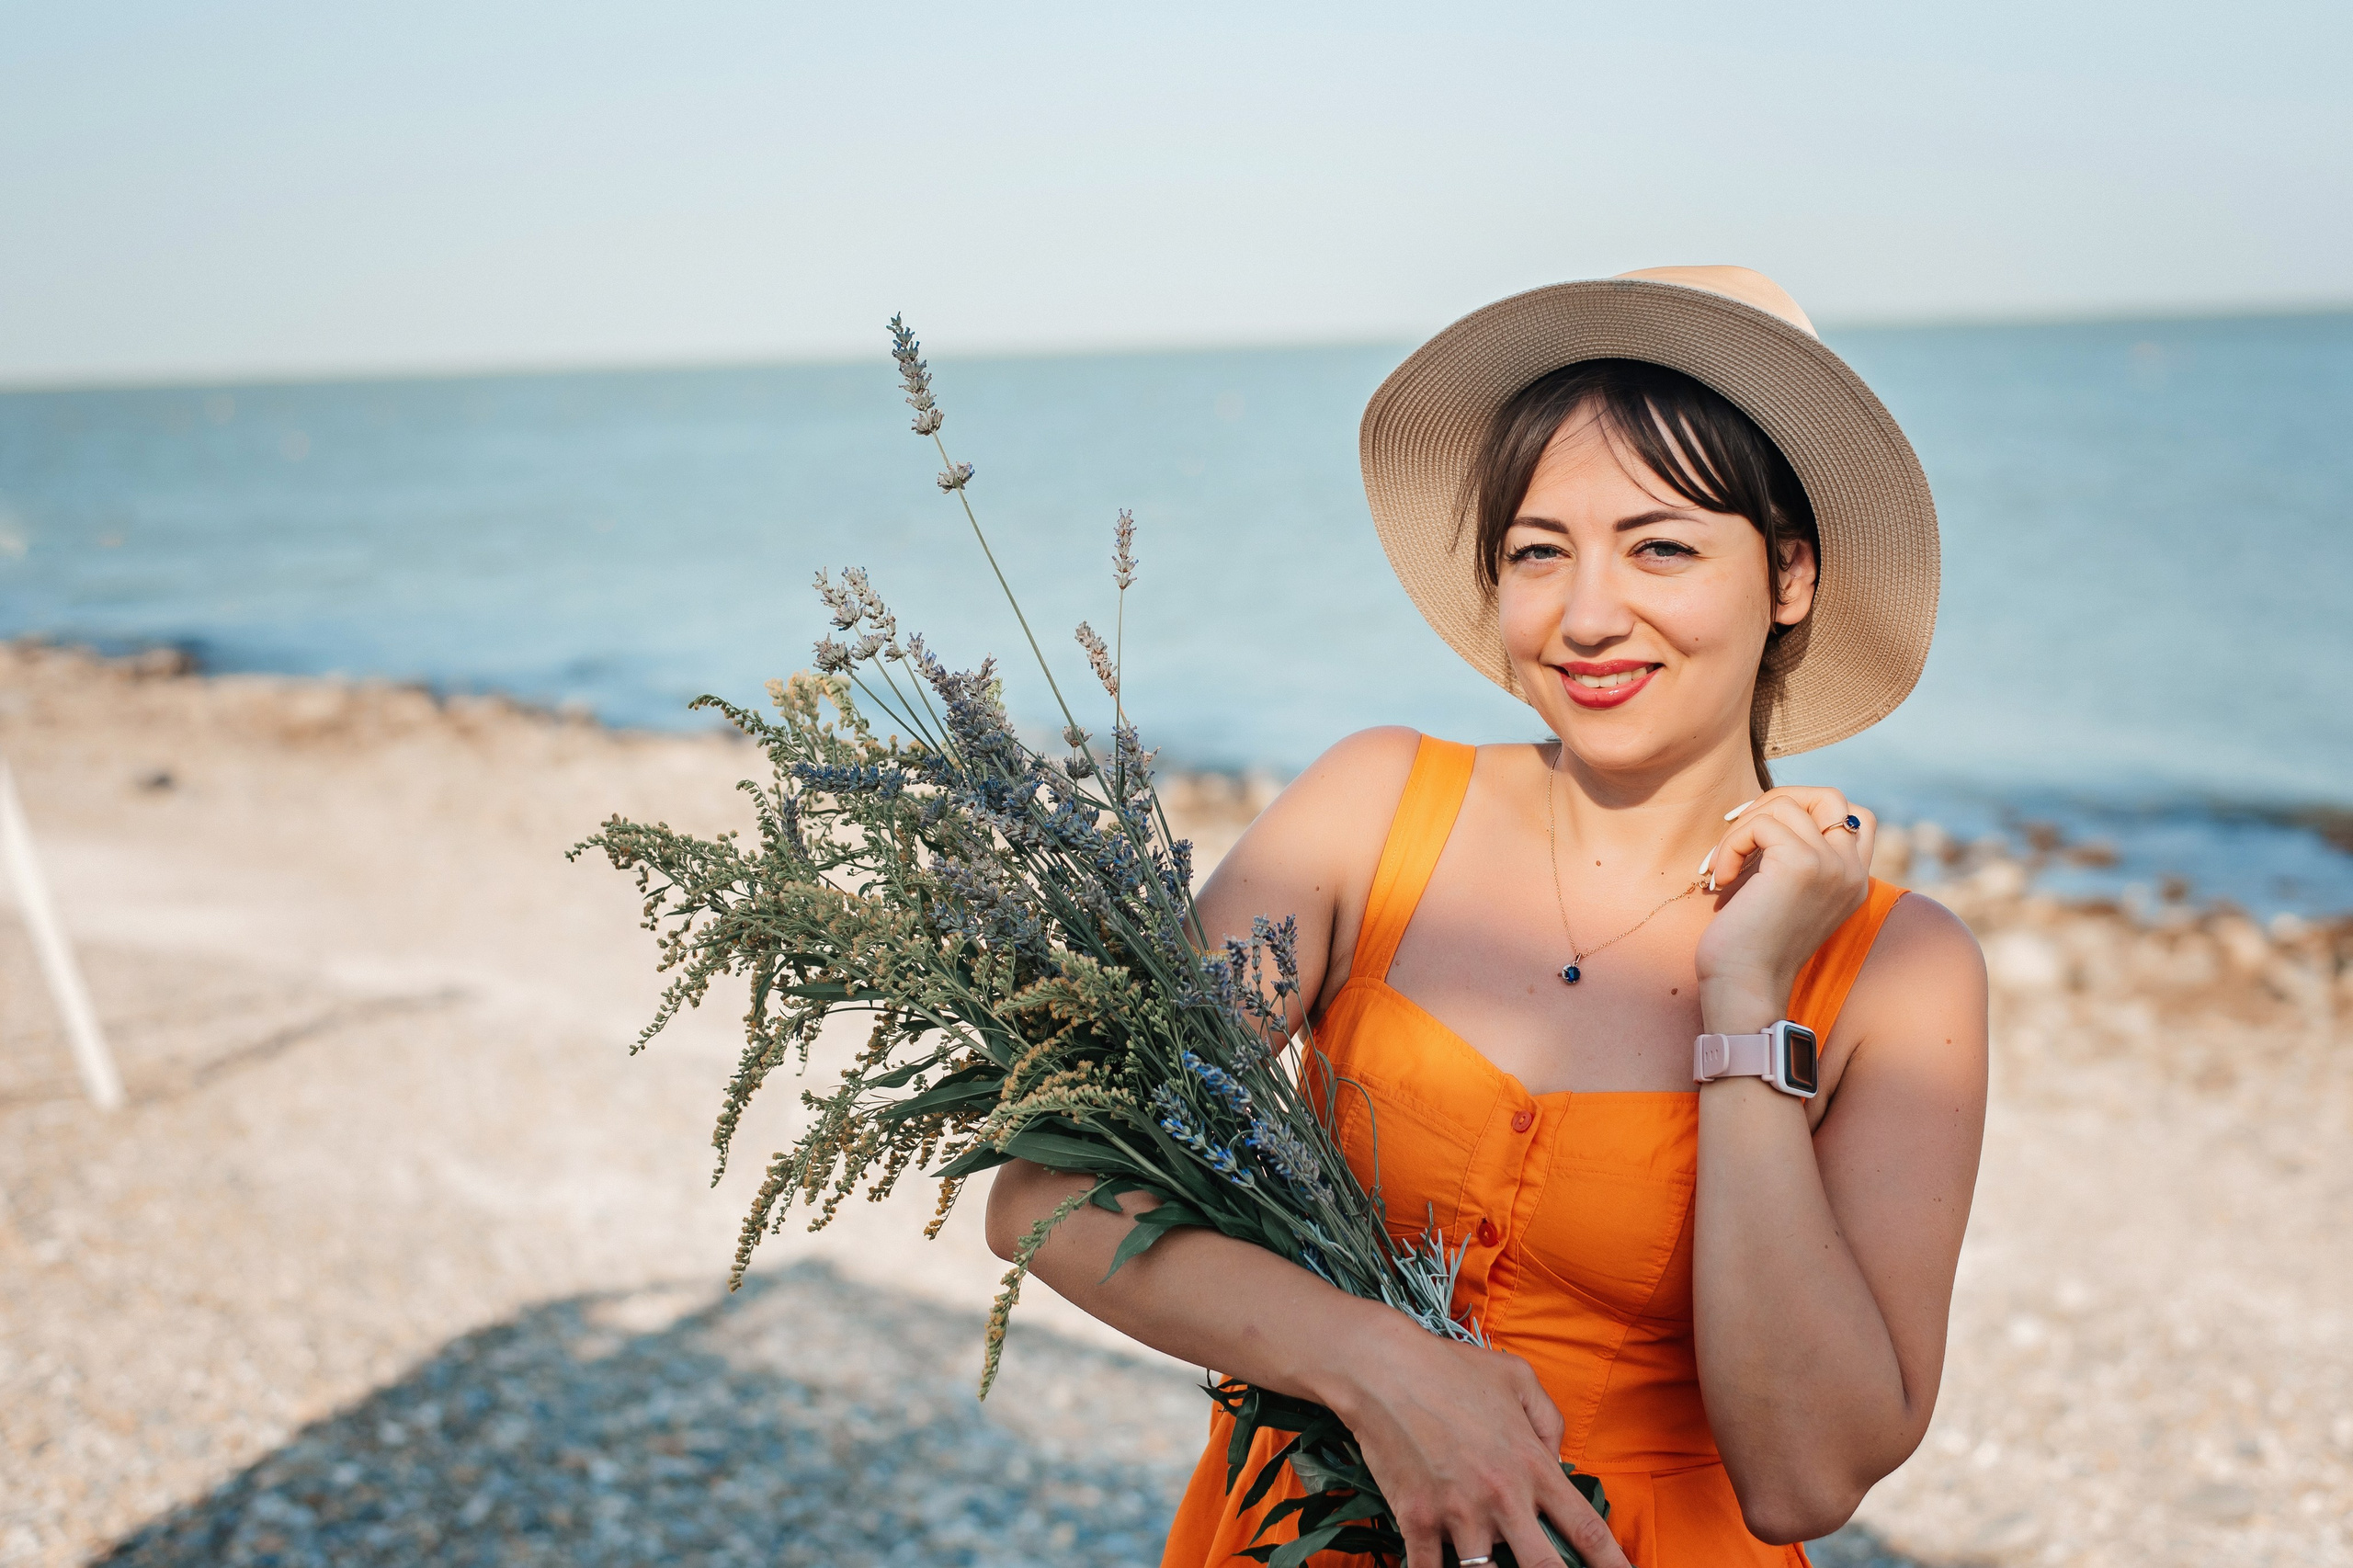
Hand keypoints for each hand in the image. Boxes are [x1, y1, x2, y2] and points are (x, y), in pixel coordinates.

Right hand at [1320, 1312, 1632, 1567]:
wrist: (1381, 1368)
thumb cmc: (1450, 1367)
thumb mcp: (1517, 1377)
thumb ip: (1550, 1421)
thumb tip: (1559, 1460)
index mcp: (1532, 1465)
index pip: (1585, 1529)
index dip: (1612, 1564)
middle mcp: (1502, 1497)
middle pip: (1545, 1567)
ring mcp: (1458, 1512)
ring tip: (1489, 1563)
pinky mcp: (1416, 1519)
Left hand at [1693, 786, 1873, 1026]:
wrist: (1744, 988)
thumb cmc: (1750, 945)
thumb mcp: (1784, 893)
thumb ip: (1795, 854)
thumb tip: (1769, 804)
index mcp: (1854, 879)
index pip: (1854, 813)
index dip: (1807, 808)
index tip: (1762, 834)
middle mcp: (1852, 870)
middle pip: (1827, 795)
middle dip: (1774, 804)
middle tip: (1739, 837)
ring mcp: (1832, 865)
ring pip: (1785, 805)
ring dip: (1742, 828)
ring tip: (1725, 866)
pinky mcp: (1802, 864)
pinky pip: (1761, 824)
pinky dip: (1731, 844)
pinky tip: (1721, 879)